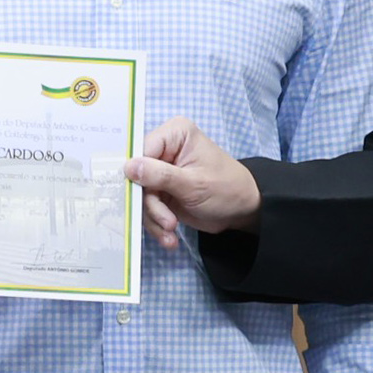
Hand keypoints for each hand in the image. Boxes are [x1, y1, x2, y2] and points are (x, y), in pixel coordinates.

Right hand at [128, 118, 260, 242]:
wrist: (243, 212)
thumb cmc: (227, 189)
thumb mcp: (194, 184)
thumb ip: (160, 175)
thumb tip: (128, 168)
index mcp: (174, 134)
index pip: (141, 150)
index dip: (136, 174)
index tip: (138, 196)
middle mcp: (164, 149)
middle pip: (138, 176)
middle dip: (150, 204)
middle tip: (168, 223)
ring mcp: (161, 172)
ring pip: (141, 196)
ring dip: (154, 218)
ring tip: (171, 232)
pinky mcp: (161, 191)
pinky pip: (148, 208)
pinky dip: (157, 224)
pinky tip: (170, 238)